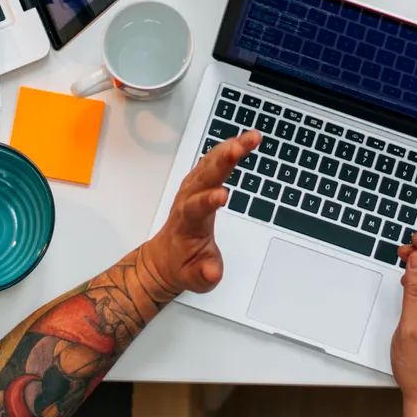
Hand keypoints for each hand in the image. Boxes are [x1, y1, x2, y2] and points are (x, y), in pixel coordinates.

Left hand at [141, 131, 259, 298]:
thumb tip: (212, 272)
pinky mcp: (199, 182)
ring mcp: (192, 188)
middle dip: (223, 161)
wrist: (166, 257)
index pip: (196, 208)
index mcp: (188, 223)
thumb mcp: (193, 279)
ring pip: (210, 163)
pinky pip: (212, 160)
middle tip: (241, 147)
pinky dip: (227, 148)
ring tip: (251, 138)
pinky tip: (241, 140)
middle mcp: (188, 200)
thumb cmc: (182, 265)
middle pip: (205, 176)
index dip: (208, 200)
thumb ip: (203, 274)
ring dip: (229, 148)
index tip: (223, 195)